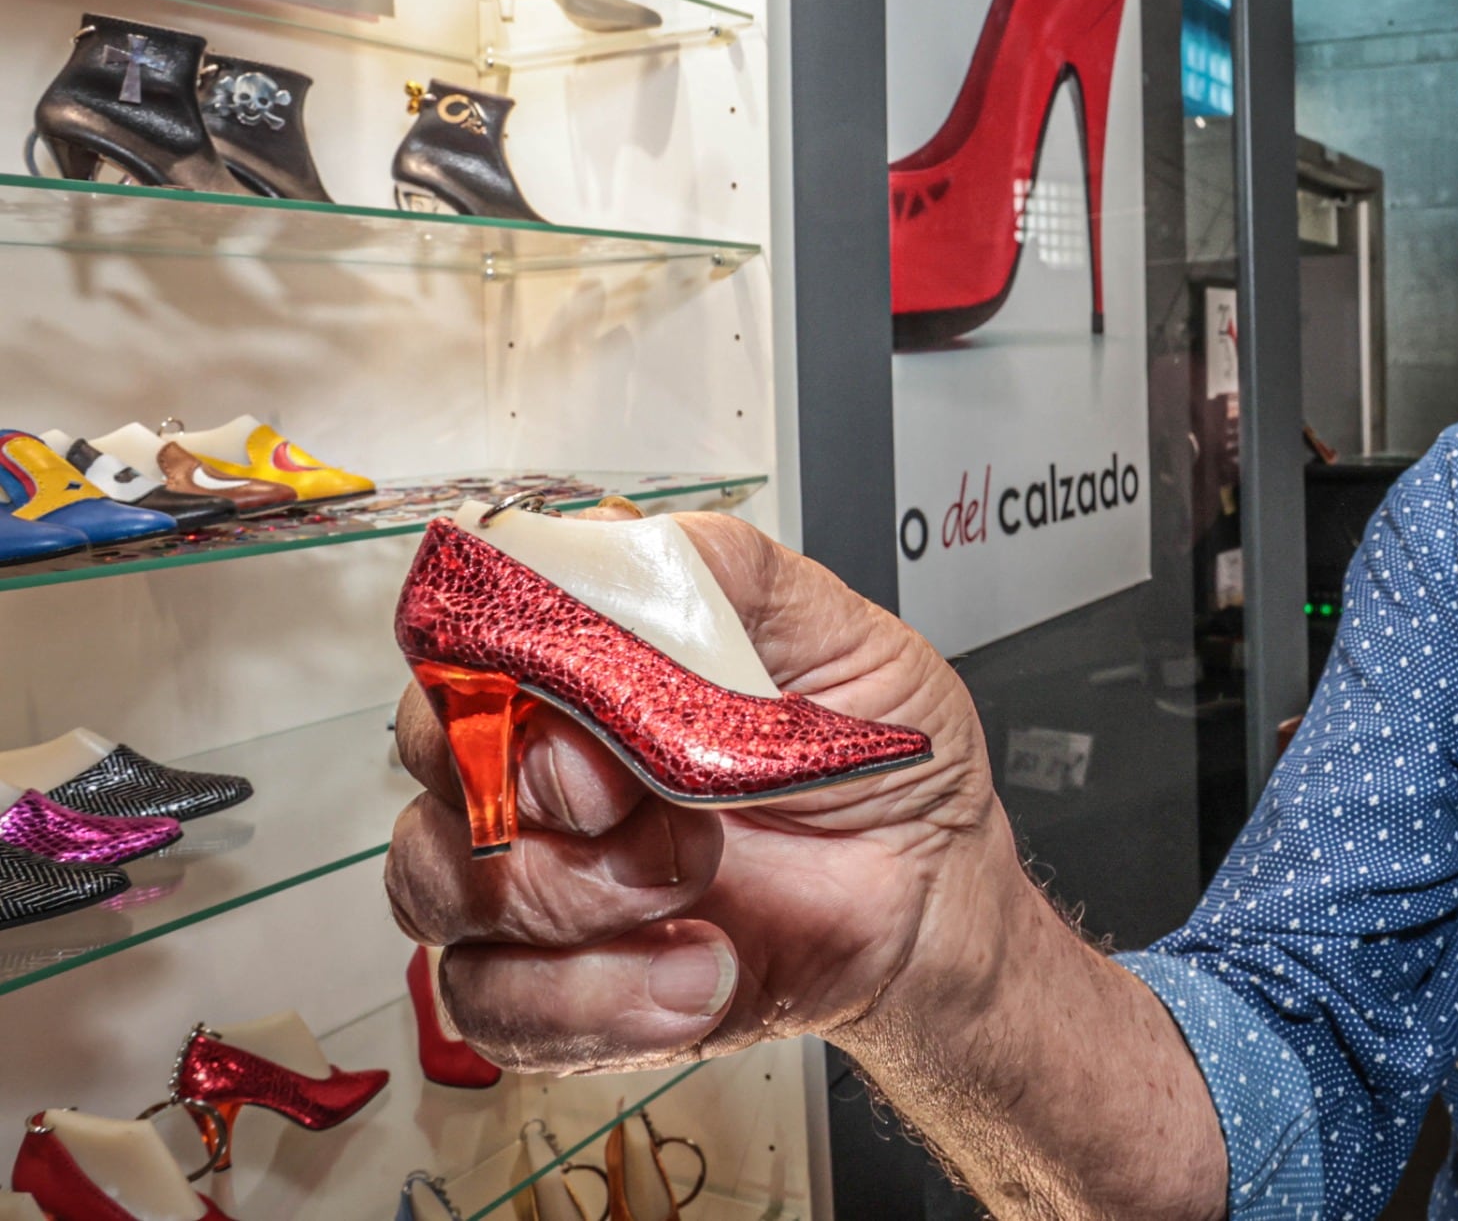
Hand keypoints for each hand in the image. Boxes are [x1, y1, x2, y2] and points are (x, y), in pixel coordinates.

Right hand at [385, 507, 1002, 1071]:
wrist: (933, 901)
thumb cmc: (878, 764)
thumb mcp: (845, 640)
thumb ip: (732, 578)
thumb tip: (626, 544)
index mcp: (595, 664)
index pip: (468, 635)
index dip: (504, 669)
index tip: (597, 706)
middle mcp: (544, 763)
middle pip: (433, 756)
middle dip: (533, 787)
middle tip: (649, 803)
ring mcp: (540, 877)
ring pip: (438, 884)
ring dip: (571, 895)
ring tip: (697, 884)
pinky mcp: (558, 988)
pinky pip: (493, 1004)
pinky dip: (599, 998)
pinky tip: (701, 968)